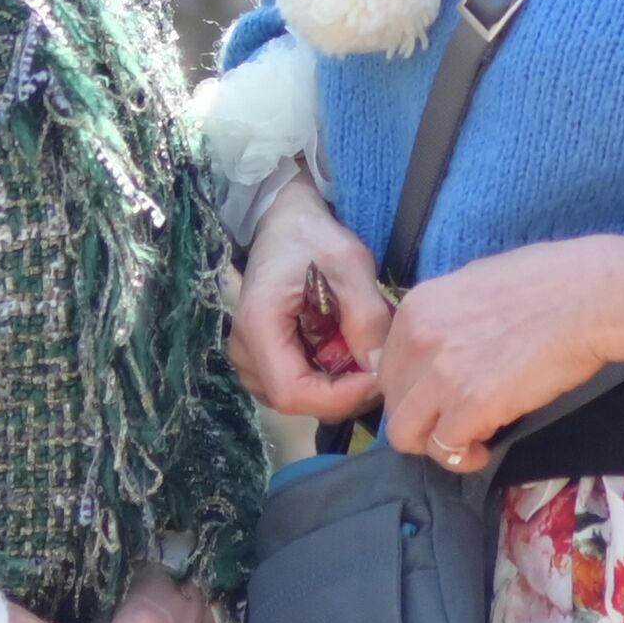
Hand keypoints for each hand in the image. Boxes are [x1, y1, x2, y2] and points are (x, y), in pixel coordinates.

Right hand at [231, 174, 390, 422]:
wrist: (286, 222)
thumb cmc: (314, 238)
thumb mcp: (350, 265)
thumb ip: (366, 316)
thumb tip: (379, 368)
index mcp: (258, 326)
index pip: (292, 392)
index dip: (338, 397)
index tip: (378, 379)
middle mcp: (244, 350)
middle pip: (294, 400)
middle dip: (343, 392)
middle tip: (379, 365)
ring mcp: (248, 358)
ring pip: (296, 398)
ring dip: (335, 386)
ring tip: (362, 353)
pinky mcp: (260, 359)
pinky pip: (294, 385)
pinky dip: (324, 378)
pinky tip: (343, 350)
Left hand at [367, 240, 623, 475]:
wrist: (592, 297)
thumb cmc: (550, 282)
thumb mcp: (476, 284)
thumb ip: (445, 317)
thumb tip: (437, 344)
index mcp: (417, 306)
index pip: (387, 367)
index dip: (414, 389)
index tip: (441, 396)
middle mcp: (417, 338)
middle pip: (392, 403)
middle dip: (422, 418)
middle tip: (457, 419)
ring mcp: (440, 374)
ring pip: (405, 434)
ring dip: (435, 443)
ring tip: (469, 439)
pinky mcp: (471, 405)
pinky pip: (445, 450)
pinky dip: (464, 457)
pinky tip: (486, 448)